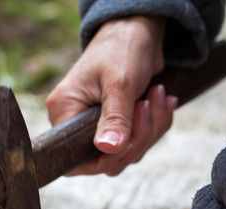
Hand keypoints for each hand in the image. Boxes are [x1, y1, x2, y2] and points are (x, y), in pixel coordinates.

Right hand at [46, 16, 177, 175]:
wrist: (138, 31)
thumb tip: (108, 150)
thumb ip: (115, 118)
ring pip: (126, 153)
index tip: (130, 138)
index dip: (106, 159)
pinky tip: (161, 100)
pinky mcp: (116, 126)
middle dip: (137, 137)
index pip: (76, 160)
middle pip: (107, 160)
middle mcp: (75, 123)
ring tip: (158, 94)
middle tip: (149, 103)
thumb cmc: (122, 48)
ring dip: (150, 128)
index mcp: (64, 111)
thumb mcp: (120, 83)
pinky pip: (137, 143)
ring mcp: (96, 127)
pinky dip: (155, 125)